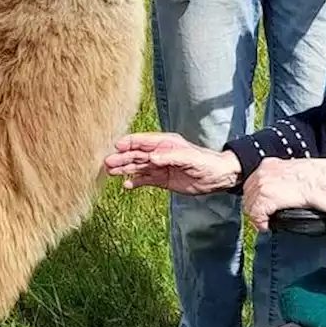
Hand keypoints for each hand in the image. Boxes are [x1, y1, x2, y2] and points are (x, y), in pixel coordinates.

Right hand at [103, 132, 240, 194]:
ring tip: (110, 172)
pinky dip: (135, 181)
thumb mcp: (189, 158)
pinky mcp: (162, 179)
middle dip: (122, 157)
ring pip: (138, 167)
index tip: (116, 147)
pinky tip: (126, 185)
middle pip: (136, 154)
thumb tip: (150, 158)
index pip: (142, 141)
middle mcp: (160, 154)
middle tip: (107, 163)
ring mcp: (160, 167)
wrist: (218, 177)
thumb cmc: (206, 163)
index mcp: (165, 143)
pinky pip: (145, 179)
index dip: (129, 143)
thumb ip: (169, 157)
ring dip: (124, 169)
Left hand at [243, 158, 325, 231]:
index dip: (256, 196)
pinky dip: (260, 222)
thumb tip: (280, 191)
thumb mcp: (293, 171)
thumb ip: (281, 178)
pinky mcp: (264, 198)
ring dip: (257, 215)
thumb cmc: (316, 177)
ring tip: (265, 222)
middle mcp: (262, 173)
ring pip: (249, 205)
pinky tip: (267, 226)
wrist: (321, 181)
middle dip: (254, 206)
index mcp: (269, 164)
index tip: (260, 204)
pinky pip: (255, 214)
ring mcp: (261, 185)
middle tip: (262, 216)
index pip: (253, 182)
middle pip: (248, 194)